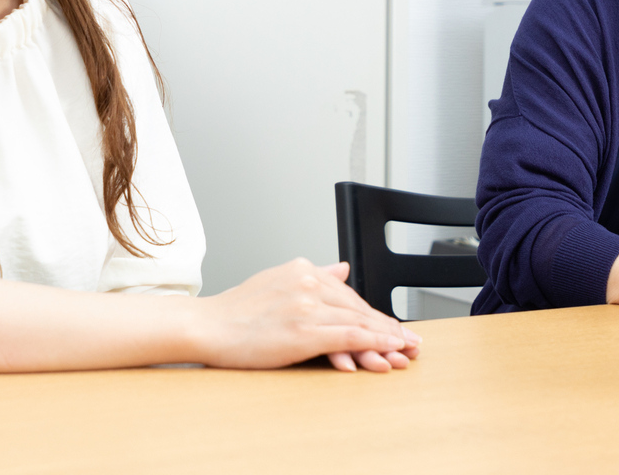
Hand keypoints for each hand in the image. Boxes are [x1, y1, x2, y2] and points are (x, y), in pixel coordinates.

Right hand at [193, 258, 420, 372]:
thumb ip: (313, 275)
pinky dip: (372, 343)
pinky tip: (386, 351)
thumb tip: (342, 268)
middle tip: (411, 340)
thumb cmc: (236, 311)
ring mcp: (307, 306)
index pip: (347, 294)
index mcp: (302, 269)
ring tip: (405, 349)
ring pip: (358, 322)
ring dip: (386, 337)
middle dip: (387, 326)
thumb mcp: (277, 281)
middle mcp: (308, 282)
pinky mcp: (304, 330)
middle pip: (357, 307)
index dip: (373, 312)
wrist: (207, 326)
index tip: (394, 325)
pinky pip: (348, 336)